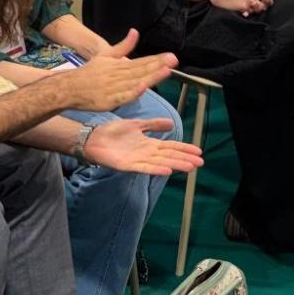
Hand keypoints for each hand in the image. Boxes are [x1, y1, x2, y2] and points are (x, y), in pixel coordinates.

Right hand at [62, 28, 178, 105]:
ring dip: (151, 77)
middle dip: (158, 65)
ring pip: (136, 82)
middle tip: (174, 60)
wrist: (69, 88)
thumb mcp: (106, 55)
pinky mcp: (109, 100)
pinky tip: (143, 89)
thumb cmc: (89, 73)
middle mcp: (118, 75)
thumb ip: (123, 46)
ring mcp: (114, 88)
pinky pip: (123, 97)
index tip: (171, 56)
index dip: (157, 59)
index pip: (142, 62)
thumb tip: (135, 32)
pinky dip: (132, 93)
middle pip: (142, 70)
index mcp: (119, 65)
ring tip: (166, 71)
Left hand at [83, 117, 204, 174]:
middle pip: (169, 156)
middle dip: (185, 159)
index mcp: (149, 144)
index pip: (171, 146)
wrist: (93, 138)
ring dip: (176, 165)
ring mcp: (138, 160)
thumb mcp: (136, 125)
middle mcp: (146, 153)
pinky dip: (156, 169)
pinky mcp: (128, 165)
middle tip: (200, 163)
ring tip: (189, 167)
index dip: (185, 148)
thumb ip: (153, 125)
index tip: (198, 151)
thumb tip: (171, 123)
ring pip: (161, 163)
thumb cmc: (112, 132)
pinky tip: (167, 171)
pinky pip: (145, 168)